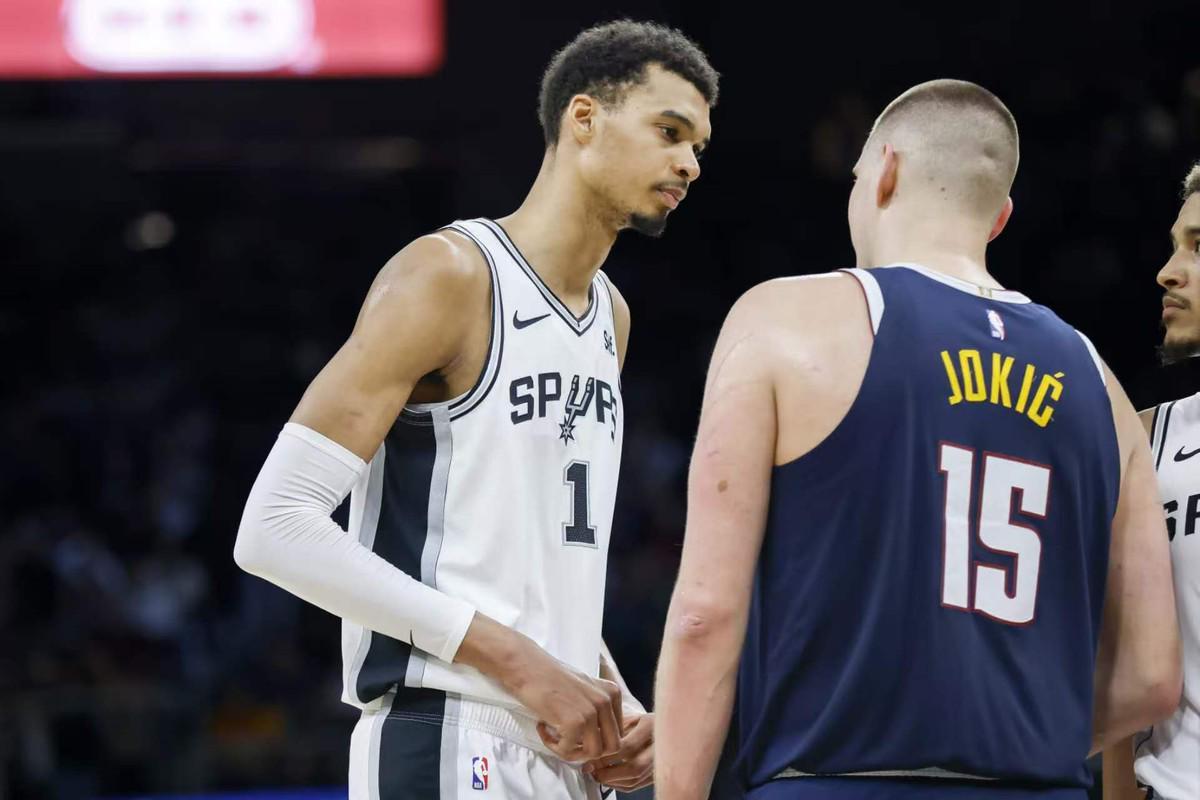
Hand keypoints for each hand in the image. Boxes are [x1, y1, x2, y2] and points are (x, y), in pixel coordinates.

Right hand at [455, 614, 623, 761]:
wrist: (528, 667)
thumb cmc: (551, 678)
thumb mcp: (586, 688)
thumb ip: (598, 708)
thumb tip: (601, 738)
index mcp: (612, 693)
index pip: (618, 732)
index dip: (598, 739)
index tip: (578, 733)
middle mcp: (606, 702)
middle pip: (612, 747)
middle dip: (590, 750)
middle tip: (570, 741)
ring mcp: (591, 713)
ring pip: (593, 754)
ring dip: (572, 751)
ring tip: (555, 736)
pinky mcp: (574, 723)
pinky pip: (567, 751)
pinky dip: (552, 746)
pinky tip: (543, 728)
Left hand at [582, 712, 653, 791]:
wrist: (665, 724)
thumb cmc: (644, 720)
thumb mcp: (630, 716)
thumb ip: (614, 728)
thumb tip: (589, 742)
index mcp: (651, 725)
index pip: (627, 746)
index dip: (606, 756)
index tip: (589, 758)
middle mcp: (659, 744)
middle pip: (635, 767)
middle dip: (609, 773)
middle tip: (592, 770)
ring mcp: (661, 760)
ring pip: (636, 779)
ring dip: (612, 781)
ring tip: (597, 775)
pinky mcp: (657, 772)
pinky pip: (638, 784)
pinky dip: (620, 785)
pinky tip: (609, 779)